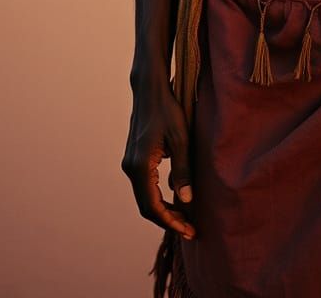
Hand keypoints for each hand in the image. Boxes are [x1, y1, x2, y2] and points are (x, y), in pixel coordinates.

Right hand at [121, 81, 196, 240]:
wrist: (150, 90)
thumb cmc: (168, 110)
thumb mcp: (181, 139)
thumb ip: (183, 170)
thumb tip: (186, 200)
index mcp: (140, 165)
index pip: (152, 206)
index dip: (170, 222)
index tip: (188, 230)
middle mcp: (130, 167)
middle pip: (146, 206)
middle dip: (168, 220)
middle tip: (190, 228)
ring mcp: (130, 163)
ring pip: (145, 197)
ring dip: (163, 210)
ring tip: (185, 217)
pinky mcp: (134, 159)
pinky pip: (145, 186)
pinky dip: (158, 198)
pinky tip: (175, 200)